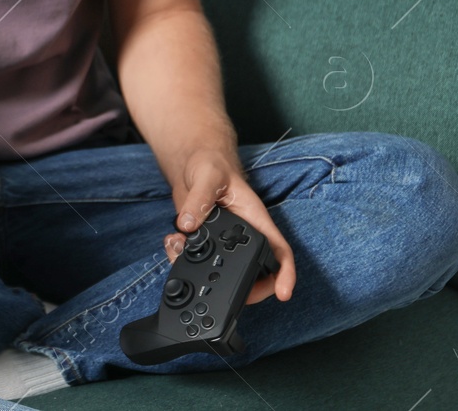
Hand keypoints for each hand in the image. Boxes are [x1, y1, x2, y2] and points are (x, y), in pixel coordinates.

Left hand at [163, 149, 296, 304]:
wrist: (192, 163)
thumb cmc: (210, 164)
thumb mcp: (208, 176)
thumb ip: (200, 199)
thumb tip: (188, 224)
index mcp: (255, 219)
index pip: (279, 250)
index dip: (285, 273)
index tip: (283, 293)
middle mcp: (242, 233)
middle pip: (256, 270)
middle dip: (244, 287)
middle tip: (225, 294)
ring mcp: (223, 239)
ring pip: (224, 269)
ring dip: (204, 273)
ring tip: (183, 255)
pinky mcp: (203, 239)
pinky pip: (198, 259)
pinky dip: (182, 258)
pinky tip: (172, 244)